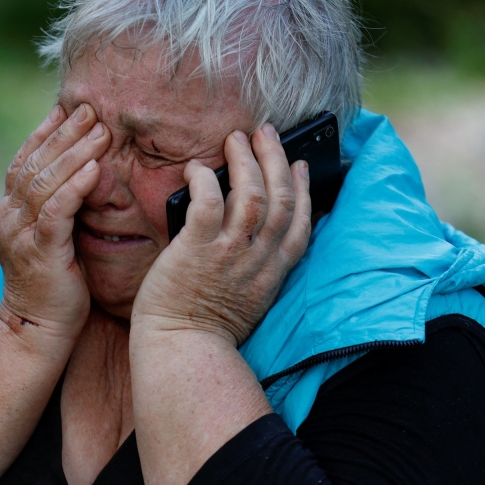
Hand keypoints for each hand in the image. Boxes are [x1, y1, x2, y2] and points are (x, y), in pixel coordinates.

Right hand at [0, 103, 111, 343]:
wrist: (36, 331)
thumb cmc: (53, 286)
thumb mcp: (52, 238)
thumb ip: (58, 207)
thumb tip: (83, 173)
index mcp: (9, 212)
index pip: (25, 161)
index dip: (46, 132)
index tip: (69, 108)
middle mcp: (9, 218)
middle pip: (35, 164)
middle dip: (64, 133)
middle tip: (90, 109)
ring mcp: (21, 234)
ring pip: (46, 182)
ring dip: (74, 153)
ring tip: (100, 131)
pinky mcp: (40, 252)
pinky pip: (57, 211)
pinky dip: (75, 187)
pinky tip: (94, 169)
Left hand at [131, 124, 310, 346]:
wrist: (181, 351)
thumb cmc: (204, 326)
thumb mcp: (246, 298)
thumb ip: (252, 265)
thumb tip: (245, 226)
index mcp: (272, 274)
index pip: (300, 225)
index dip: (304, 190)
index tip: (300, 165)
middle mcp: (257, 260)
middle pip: (280, 199)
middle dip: (277, 160)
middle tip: (266, 133)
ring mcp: (228, 254)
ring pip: (251, 195)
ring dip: (246, 160)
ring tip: (236, 139)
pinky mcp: (196, 251)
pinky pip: (207, 204)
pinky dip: (204, 181)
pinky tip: (196, 169)